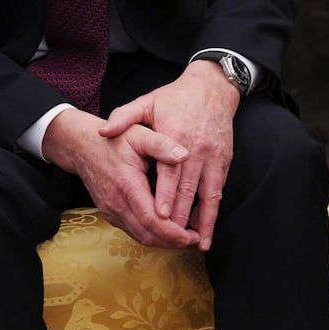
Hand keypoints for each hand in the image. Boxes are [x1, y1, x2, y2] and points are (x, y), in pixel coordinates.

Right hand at [42, 108, 198, 248]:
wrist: (83, 147)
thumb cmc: (116, 140)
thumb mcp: (140, 135)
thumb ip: (162, 144)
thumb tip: (184, 155)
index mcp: (127, 185)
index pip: (150, 219)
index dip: (172, 232)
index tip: (190, 236)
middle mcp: (117, 204)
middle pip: (146, 234)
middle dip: (171, 241)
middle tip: (194, 239)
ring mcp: (112, 211)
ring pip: (139, 236)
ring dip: (162, 241)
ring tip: (185, 238)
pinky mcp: (111, 213)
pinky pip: (132, 230)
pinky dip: (151, 235)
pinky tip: (167, 231)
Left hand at [100, 59, 238, 250]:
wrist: (212, 88)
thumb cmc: (175, 98)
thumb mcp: (147, 101)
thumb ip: (123, 116)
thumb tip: (104, 132)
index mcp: (175, 135)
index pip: (170, 170)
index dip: (166, 194)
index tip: (161, 215)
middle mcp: (196, 148)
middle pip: (189, 187)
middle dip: (182, 215)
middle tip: (173, 237)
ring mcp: (213, 155)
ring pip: (209, 192)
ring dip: (204, 218)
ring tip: (198, 241)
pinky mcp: (224, 159)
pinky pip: (219, 188)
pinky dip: (213, 208)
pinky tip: (207, 225)